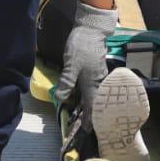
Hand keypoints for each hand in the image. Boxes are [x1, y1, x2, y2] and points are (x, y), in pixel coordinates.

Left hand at [55, 0, 117, 126]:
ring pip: (94, 95)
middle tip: (90, 127)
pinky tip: (83, 96)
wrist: (91, 29)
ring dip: (91, 105)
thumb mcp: (71, 64)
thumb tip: (62, 99)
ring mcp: (97, 76)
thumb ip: (67, 82)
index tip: (90, 131)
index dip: (91, 119)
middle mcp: (97, 82)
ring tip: (87, 116)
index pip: (92, 106)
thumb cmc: (81, 47)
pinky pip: (92, 87)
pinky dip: (89, 95)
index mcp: (92, 83)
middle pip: (95, 102)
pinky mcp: (94, 70)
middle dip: (92, 115)